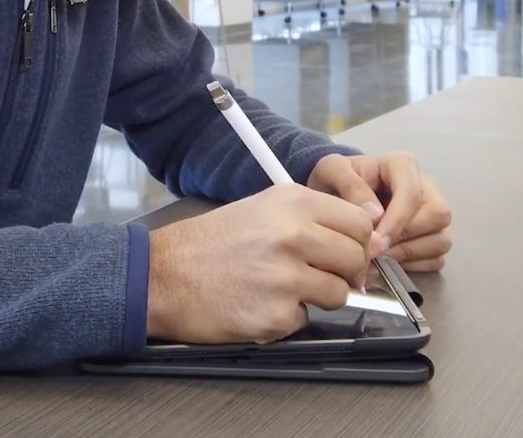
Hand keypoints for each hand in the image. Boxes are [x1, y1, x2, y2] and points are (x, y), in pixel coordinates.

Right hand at [146, 184, 372, 344]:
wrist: (163, 276)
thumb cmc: (209, 244)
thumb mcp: (261, 209)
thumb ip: (310, 218)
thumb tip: (358, 236)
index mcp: (292, 203)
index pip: (360, 223)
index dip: (358, 241)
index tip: (346, 251)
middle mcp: (294, 235)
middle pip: (356, 259)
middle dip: (344, 273)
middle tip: (320, 275)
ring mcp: (286, 277)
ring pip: (338, 293)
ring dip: (318, 296)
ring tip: (282, 288)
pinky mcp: (276, 315)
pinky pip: (305, 319)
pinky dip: (288, 316)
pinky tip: (260, 303)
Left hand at [307, 153, 451, 272]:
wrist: (334, 194)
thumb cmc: (335, 181)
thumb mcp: (331, 171)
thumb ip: (351, 186)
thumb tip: (375, 215)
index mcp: (403, 166)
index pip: (413, 193)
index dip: (396, 221)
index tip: (374, 241)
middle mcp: (426, 187)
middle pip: (437, 216)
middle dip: (405, 238)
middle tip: (375, 251)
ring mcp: (432, 213)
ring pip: (441, 239)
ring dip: (409, 254)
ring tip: (379, 257)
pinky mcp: (432, 237)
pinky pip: (437, 258)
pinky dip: (414, 266)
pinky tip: (388, 263)